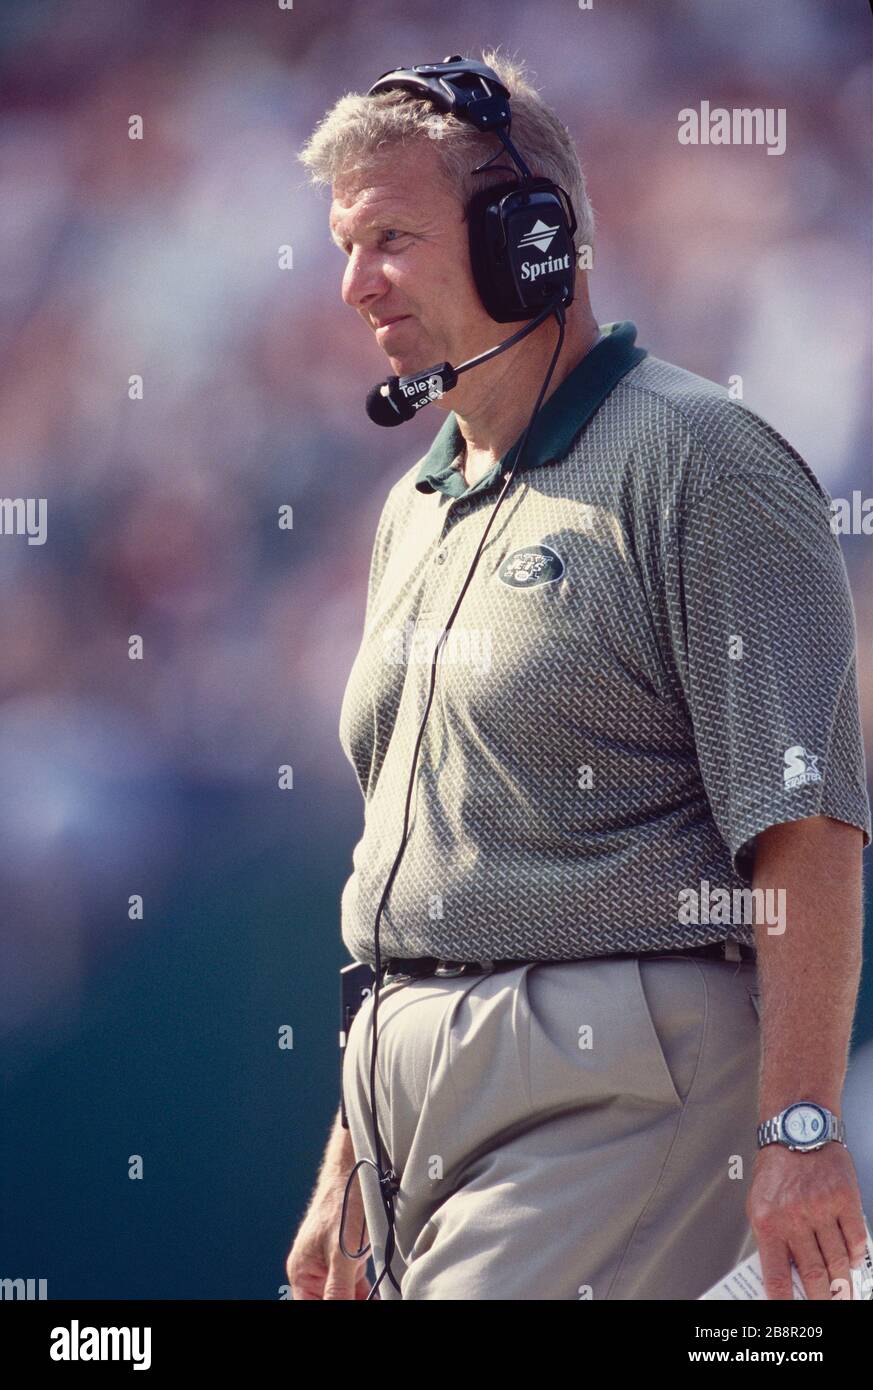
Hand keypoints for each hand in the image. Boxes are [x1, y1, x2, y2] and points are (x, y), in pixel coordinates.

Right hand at [286, 1174, 375, 1299]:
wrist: (358, 1170)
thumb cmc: (343, 1203)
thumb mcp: (342, 1253)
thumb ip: (338, 1289)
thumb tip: (337, 1309)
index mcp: (302, 1271)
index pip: (310, 1306)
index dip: (330, 1310)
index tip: (351, 1306)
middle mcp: (314, 1271)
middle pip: (330, 1302)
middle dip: (349, 1303)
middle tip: (370, 1301)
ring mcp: (332, 1265)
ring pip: (344, 1297)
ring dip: (361, 1300)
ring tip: (377, 1299)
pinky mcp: (349, 1260)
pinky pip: (356, 1288)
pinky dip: (368, 1295)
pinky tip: (380, 1297)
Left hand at [747, 1142, 868, 1299]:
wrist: (797, 1129)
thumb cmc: (777, 1168)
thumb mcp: (760, 1202)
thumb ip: (770, 1237)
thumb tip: (783, 1275)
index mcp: (768, 1221)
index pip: (776, 1274)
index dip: (784, 1300)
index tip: (789, 1313)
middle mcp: (795, 1217)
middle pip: (814, 1273)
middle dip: (822, 1298)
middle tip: (827, 1307)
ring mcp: (822, 1209)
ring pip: (837, 1261)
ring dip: (843, 1283)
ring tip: (844, 1294)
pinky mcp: (844, 1199)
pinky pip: (855, 1239)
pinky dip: (856, 1257)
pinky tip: (853, 1263)